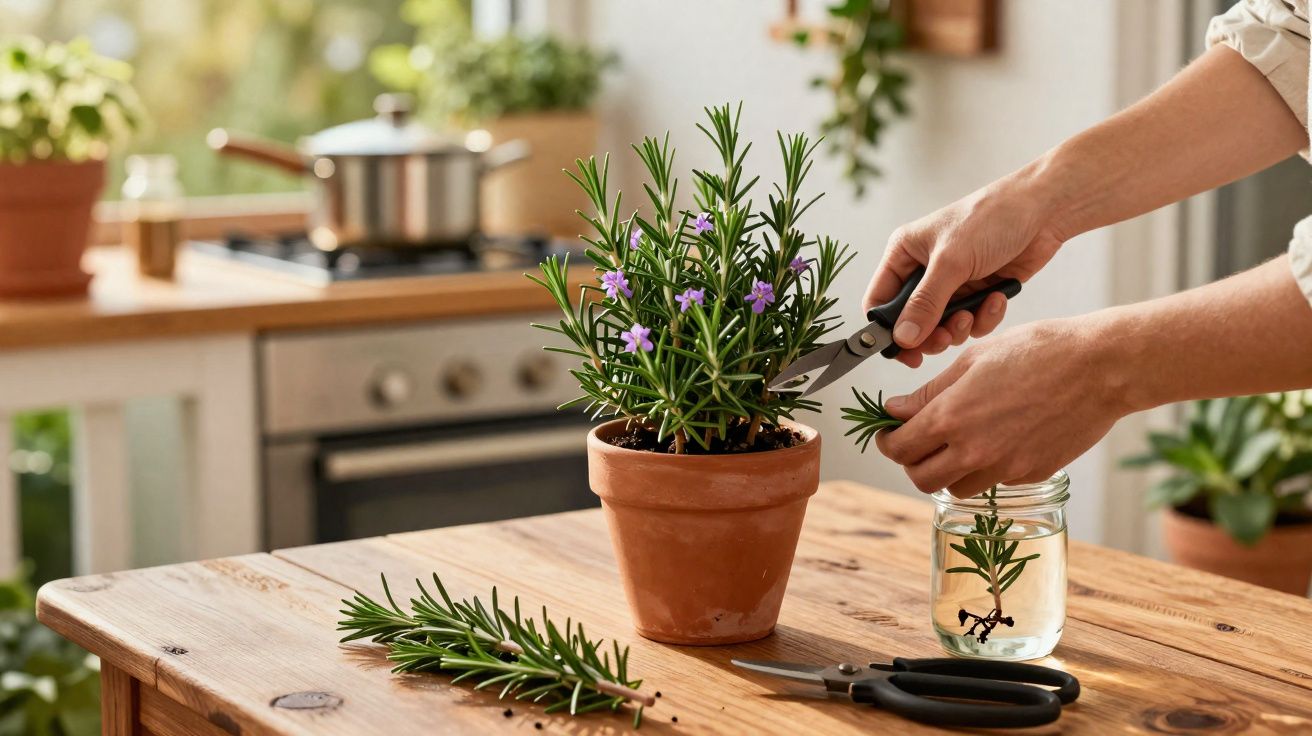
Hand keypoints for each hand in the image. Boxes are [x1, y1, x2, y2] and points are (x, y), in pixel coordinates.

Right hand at [863, 177, 1066, 367]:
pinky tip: (997, 298)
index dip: (886, 329)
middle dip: (930, 334)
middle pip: (911, 322)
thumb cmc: (991, 219)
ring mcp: (952, 283)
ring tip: (973, 314)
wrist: (1044, 209)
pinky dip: (984, 317)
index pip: (879, 301)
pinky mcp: (978, 292)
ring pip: (942, 326)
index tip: (903, 352)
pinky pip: (972, 321)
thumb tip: (901, 338)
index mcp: (904, 254)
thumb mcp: (952, 262)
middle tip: (945, 339)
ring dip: (960, 328)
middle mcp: (923, 270)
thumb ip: (925, 303)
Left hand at [874, 318, 1130, 497]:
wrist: (1100, 368)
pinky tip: (999, 438)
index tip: (891, 432)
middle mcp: (973, 451)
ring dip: (949, 470)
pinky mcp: (1030, 474)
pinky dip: (986, 467)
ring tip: (960, 441)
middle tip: (920, 441)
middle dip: (913, 462)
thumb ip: (930, 392)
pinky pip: (994, 482)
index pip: (899, 449)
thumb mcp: (973, 360)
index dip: (888, 441)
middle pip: (921, 479)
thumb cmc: (1038, 351)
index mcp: (951, 418)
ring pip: (956, 487)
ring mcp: (1004, 468)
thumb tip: (895, 410)